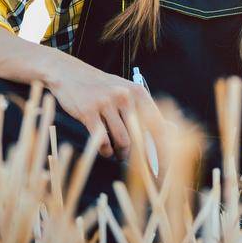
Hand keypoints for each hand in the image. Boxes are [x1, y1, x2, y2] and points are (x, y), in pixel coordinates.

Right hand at [43, 57, 163, 160]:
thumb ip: (147, 111)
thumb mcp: (127, 92)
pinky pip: (103, 140)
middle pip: (142, 137)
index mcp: (138, 93)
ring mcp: (106, 103)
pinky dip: (106, 151)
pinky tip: (106, 150)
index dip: (163, 150)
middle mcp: (125, 96)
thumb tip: (172, 130)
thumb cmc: (102, 87)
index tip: (163, 168)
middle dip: (143, 158)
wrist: (69, 73)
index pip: (158, 126)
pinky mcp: (88, 112)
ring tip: (119, 154)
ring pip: (123, 141)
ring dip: (122, 154)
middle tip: (142, 169)